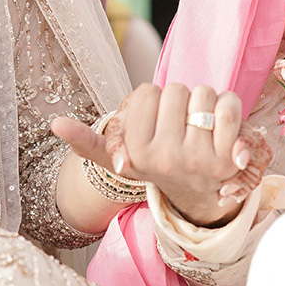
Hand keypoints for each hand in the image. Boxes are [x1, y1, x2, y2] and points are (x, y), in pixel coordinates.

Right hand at [53, 83, 269, 227]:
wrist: (197, 194)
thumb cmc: (155, 162)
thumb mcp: (118, 156)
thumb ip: (86, 140)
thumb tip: (55, 124)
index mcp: (136, 154)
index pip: (147, 92)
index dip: (153, 101)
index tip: (155, 123)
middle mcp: (165, 159)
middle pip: (176, 90)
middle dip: (180, 100)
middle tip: (181, 125)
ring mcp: (198, 160)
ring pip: (203, 95)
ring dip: (206, 103)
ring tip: (200, 127)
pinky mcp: (228, 159)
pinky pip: (229, 108)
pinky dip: (229, 108)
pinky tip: (222, 127)